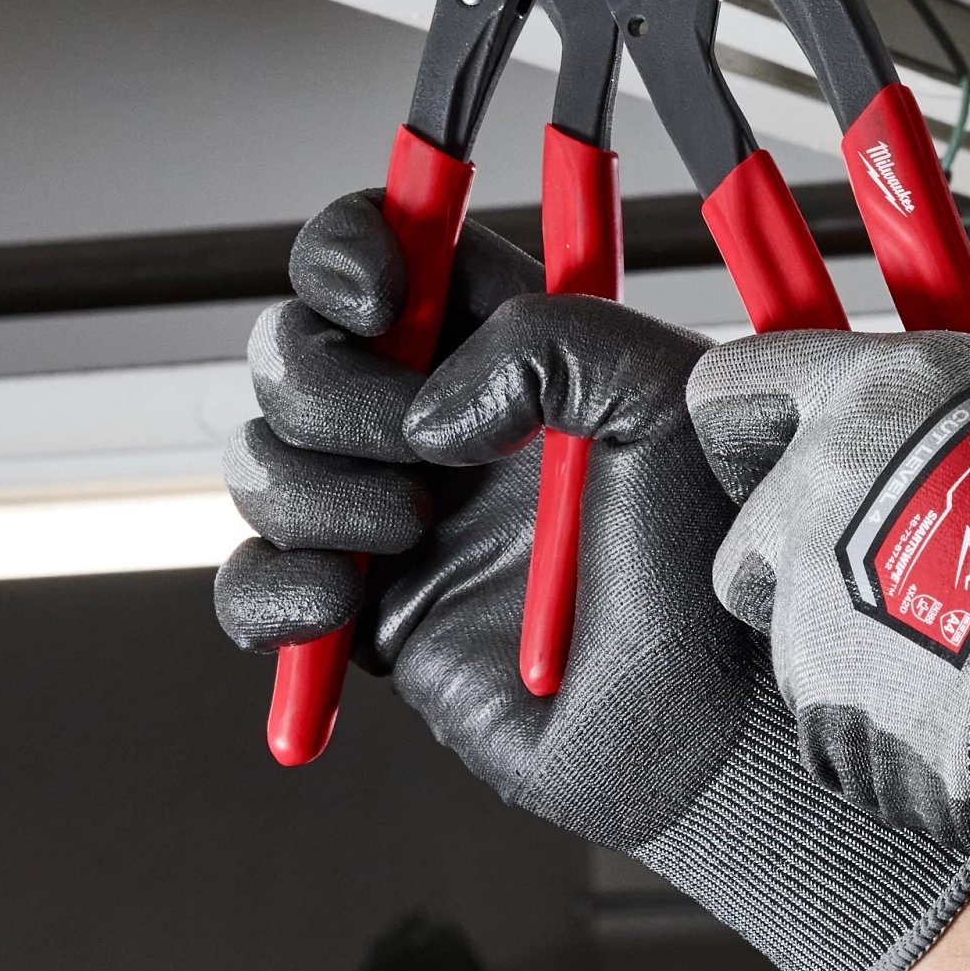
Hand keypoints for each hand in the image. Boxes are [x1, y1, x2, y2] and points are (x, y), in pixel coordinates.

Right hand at [219, 188, 969, 970]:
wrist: (710, 722)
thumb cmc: (718, 561)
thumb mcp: (668, 401)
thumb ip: (551, 342)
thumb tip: (429, 410)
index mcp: (509, 345)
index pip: (385, 248)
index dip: (348, 250)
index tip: (377, 297)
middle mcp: (441, 420)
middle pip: (292, 350)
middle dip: (324, 388)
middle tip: (416, 446)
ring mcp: (395, 516)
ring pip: (263, 461)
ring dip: (312, 490)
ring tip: (412, 531)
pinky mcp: (370, 615)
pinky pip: (251, 585)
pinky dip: (265, 588)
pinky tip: (332, 604)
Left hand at [686, 327, 969, 970]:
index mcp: (886, 398)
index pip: (740, 383)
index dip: (759, 423)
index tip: (787, 445)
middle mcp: (823, 497)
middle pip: (755, 530)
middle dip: (811, 559)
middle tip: (899, 579)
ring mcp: (814, 618)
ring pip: (799, 639)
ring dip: (861, 653)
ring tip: (969, 666)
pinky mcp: (831, 722)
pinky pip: (843, 727)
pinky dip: (892, 733)